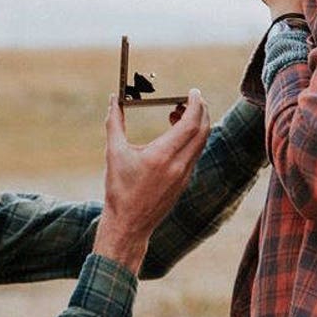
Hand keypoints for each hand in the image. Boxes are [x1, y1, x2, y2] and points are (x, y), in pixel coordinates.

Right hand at [93, 89, 210, 272]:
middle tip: (191, 98)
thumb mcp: (113, 153)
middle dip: (201, 110)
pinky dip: (192, 138)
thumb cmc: (118, 189)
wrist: (129, 224)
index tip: (193, 92)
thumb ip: (114, 122)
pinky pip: (195, 153)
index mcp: (162, 156)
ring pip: (201, 142)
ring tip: (178, 113)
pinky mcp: (185, 182)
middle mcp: (178, 165)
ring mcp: (184, 175)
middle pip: (202, 130)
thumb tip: (114, 99)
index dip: (195, 105)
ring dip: (196, 124)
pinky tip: (176, 133)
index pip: (190, 124)